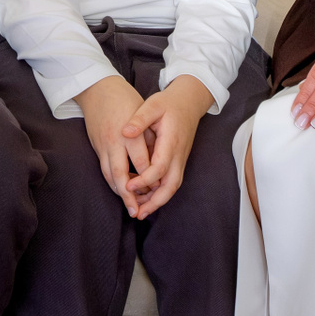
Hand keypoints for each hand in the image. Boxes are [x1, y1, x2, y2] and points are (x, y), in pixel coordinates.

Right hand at [76, 75, 148, 216]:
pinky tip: (120, 190)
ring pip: (109, 175)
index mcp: (129, 133)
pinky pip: (104, 169)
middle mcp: (114, 142)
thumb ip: (149, 137)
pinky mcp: (96, 146)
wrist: (97, 89)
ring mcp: (102, 145)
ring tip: (130, 207)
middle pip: (120, 174)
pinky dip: (112, 182)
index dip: (150, 179)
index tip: (159, 189)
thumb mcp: (144, 113)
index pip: (141, 163)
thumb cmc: (125, 99)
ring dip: (119, 192)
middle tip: (137, 212)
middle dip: (129, 195)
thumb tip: (157, 161)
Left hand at [123, 75, 213, 218]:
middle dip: (155, 202)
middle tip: (137, 213)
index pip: (159, 168)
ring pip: (172, 187)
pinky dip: (160, 193)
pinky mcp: (178, 161)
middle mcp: (178, 155)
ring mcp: (180, 160)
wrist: (189, 102)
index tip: (127, 186)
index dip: (144, 180)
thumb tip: (125, 132)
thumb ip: (140, 119)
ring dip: (158, 201)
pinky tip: (146, 198)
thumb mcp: (153, 104)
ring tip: (140, 212)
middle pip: (170, 186)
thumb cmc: (168, 103)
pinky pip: (171, 182)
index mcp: (171, 142)